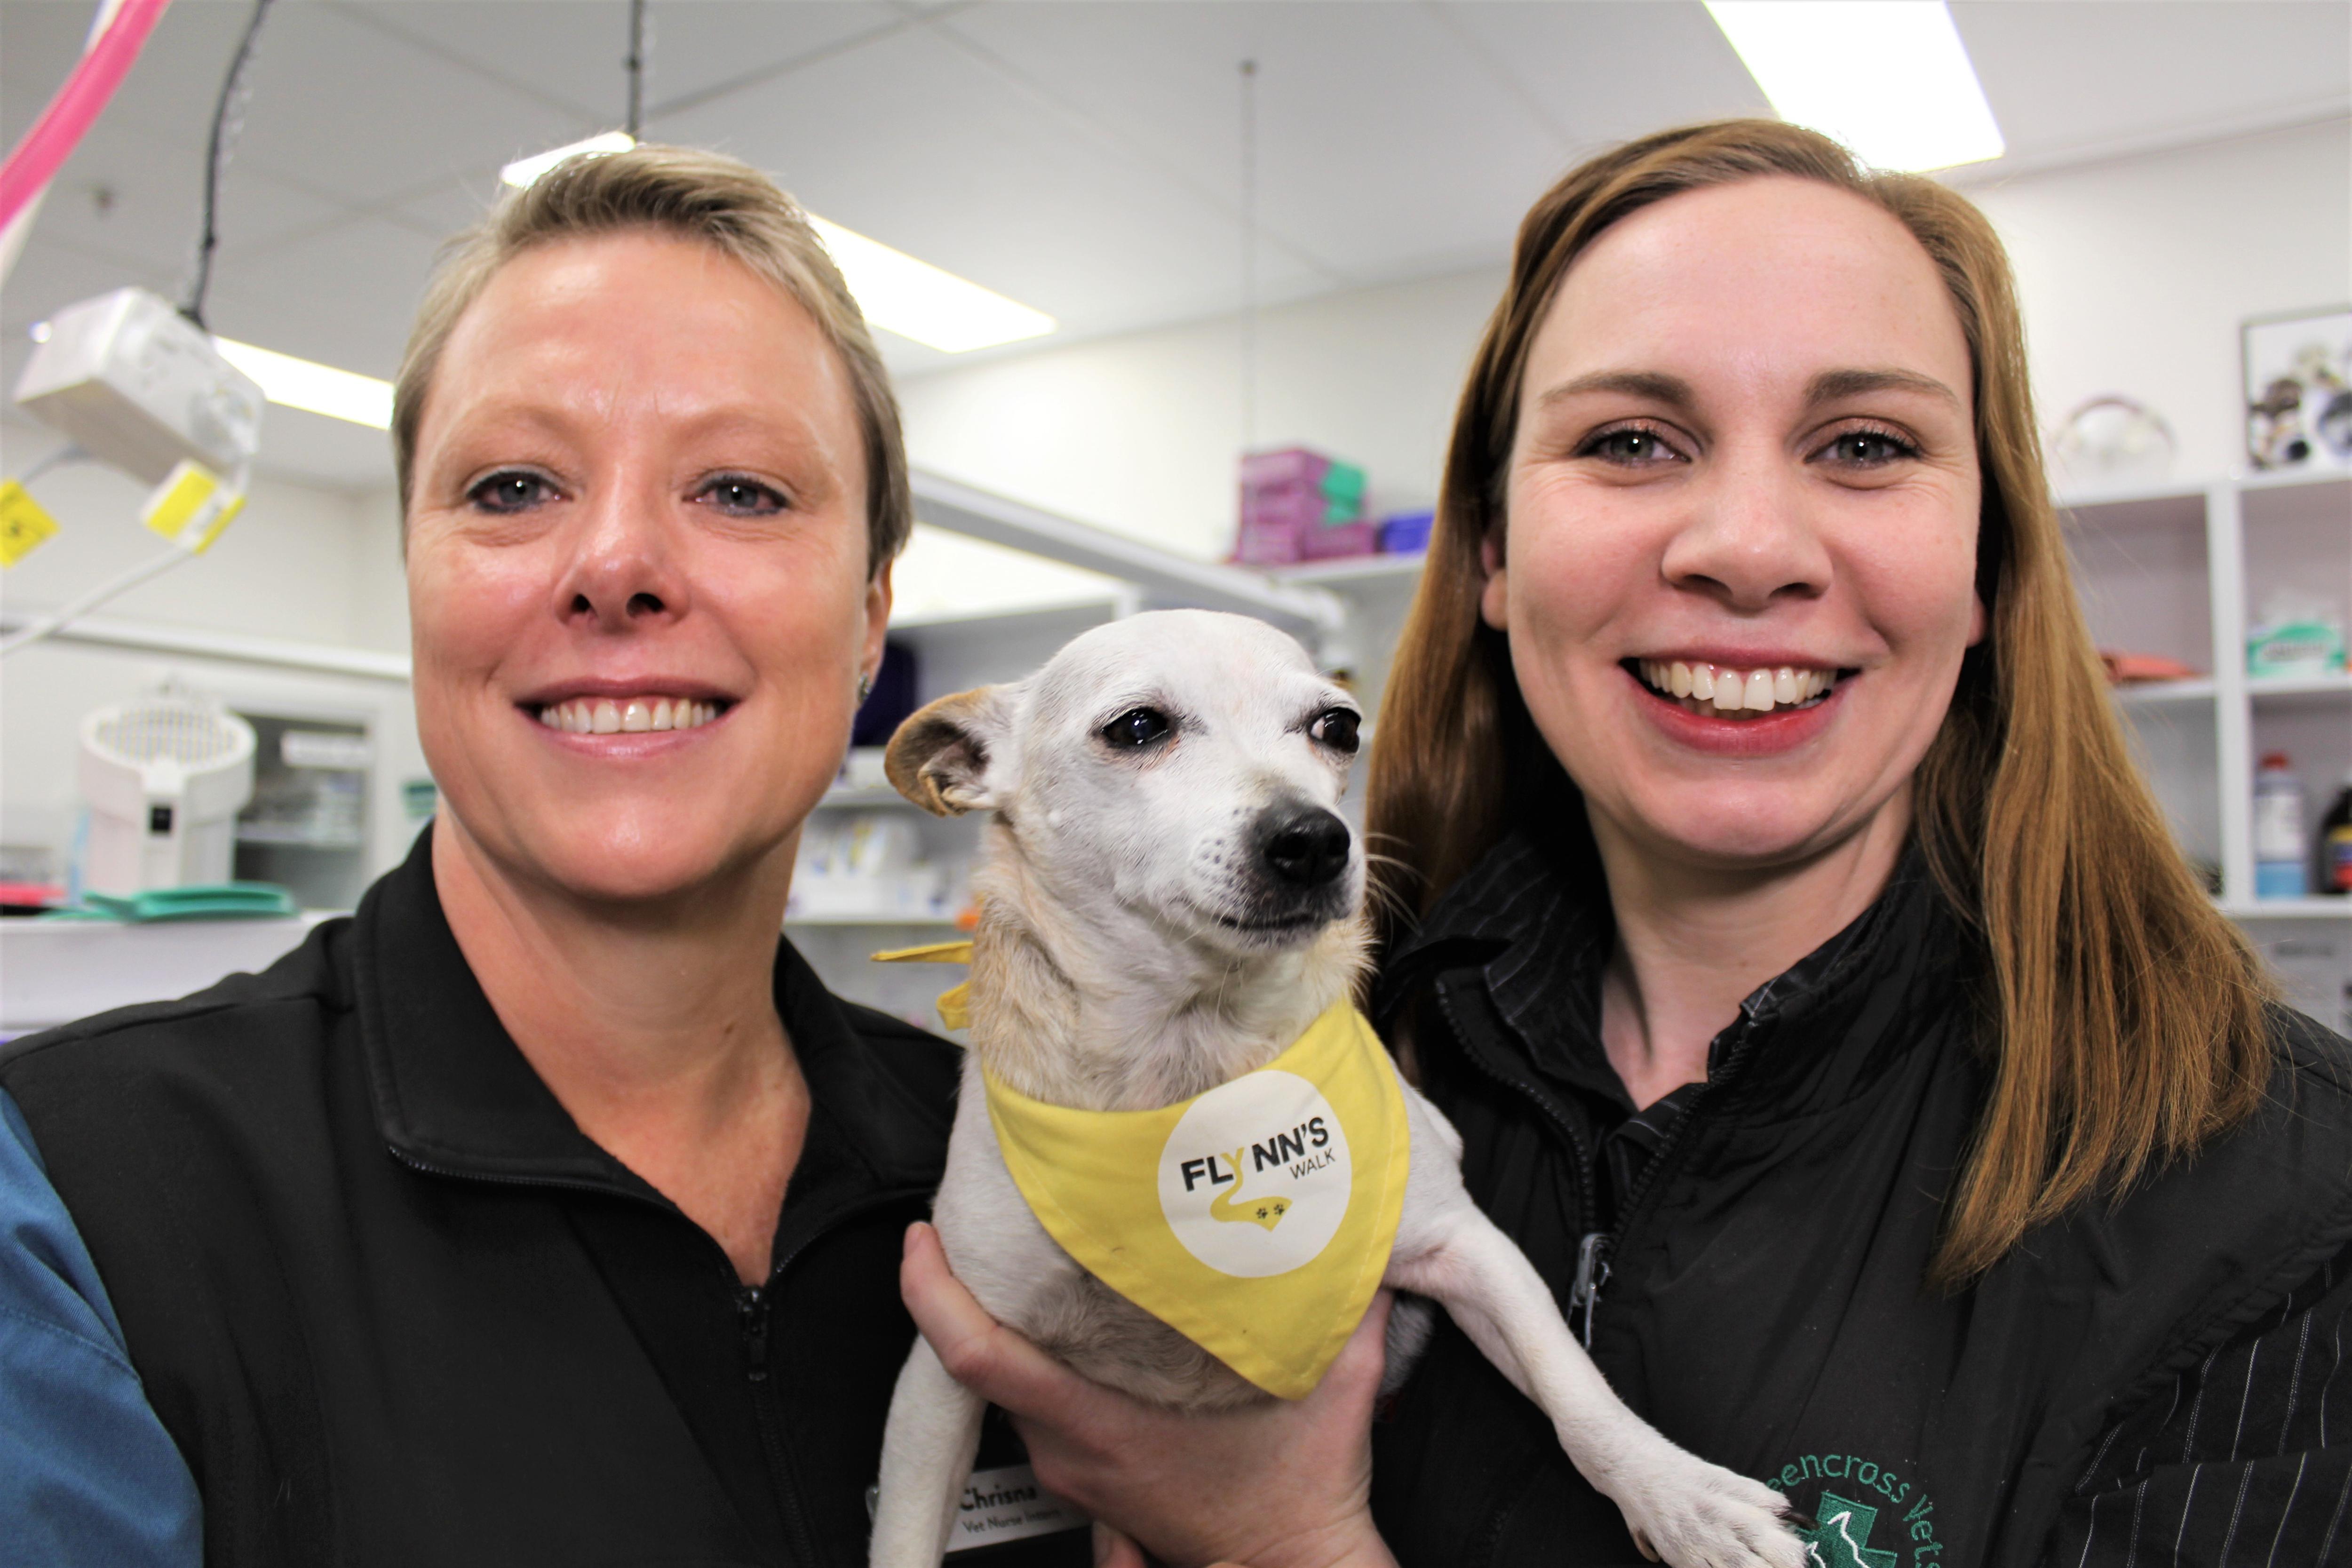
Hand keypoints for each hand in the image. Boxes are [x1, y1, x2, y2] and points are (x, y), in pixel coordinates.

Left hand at [901, 1222, 1399, 1567]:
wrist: (1294, 1565)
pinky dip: (1039, 1358)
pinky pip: (1035, 1405)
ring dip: (1009, 1323)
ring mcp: (1073, 1466)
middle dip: (971, 1285)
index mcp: (1100, 1423)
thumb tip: (1357, 1226)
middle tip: (984, 1217)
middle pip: (980, 1359)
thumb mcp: (1334, 1382)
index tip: (924, 1239)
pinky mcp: (1086, 1474)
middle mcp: (1069, 1448)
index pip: (975, 1355)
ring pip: (1010, 1384)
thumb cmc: (1302, 1494)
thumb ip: (1348, 1300)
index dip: (933, 1291)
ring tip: (1029, 1258)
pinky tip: (1069, 1321)